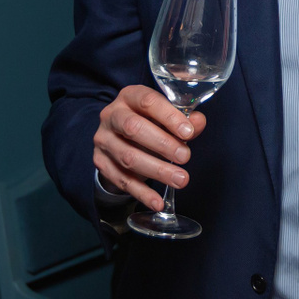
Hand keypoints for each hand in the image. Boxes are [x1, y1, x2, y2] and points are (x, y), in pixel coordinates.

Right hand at [93, 83, 207, 211]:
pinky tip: (158, 202)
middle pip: (133, 128)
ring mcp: (103, 139)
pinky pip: (121, 180)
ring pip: (127, 157)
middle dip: (162, 144)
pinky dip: (142, 193)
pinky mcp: (100, 162)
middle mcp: (111, 115)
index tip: (189, 132)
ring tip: (181, 180)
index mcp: (129, 96)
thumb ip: (183, 119)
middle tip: (185, 157)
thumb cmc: (148, 122)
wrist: (118, 136)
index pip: (147, 101)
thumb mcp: (165, 116)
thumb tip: (198, 122)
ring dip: (157, 170)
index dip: (169, 116)